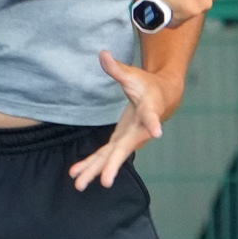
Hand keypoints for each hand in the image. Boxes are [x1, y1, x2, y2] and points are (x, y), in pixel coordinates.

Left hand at [69, 50, 183, 190]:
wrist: (162, 100)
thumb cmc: (148, 86)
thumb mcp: (133, 75)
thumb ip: (117, 69)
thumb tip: (102, 54)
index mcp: (148, 112)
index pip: (150, 118)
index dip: (153, 124)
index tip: (157, 132)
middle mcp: (138, 132)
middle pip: (124, 150)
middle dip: (113, 165)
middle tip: (105, 182)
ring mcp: (128, 140)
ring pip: (111, 158)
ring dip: (95, 171)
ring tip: (79, 185)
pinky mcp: (120, 142)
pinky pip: (104, 156)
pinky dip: (90, 164)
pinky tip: (75, 173)